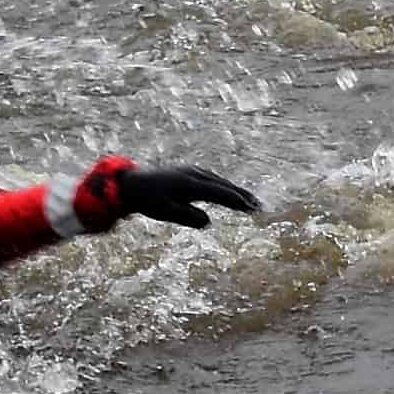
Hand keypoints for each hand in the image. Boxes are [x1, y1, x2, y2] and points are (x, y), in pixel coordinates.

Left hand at [118, 165, 261, 227]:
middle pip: (225, 186)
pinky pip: (213, 180)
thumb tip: (208, 221)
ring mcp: (193, 171)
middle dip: (243, 196)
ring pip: (220, 182)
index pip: (221, 193)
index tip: (253, 210)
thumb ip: (188, 218)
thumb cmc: (148, 201)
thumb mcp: (166, 213)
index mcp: (190, 184)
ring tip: (251, 203)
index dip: (238, 202)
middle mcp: (195, 174)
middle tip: (260, 208)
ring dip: (236, 192)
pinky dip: (225, 188)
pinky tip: (231, 195)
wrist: (133, 184)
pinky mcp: (190, 173)